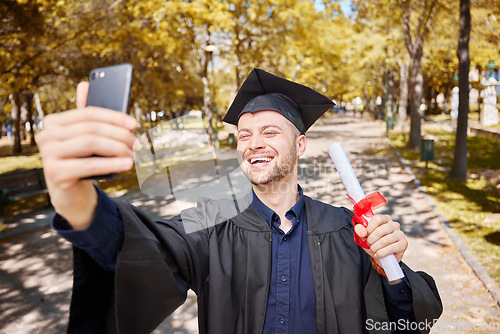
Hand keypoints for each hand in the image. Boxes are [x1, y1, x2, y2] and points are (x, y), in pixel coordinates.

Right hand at [35, 82, 136, 229]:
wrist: (71, 193)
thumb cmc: (81, 160)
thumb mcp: (86, 138)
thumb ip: (87, 116)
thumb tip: (84, 84)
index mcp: (53, 122)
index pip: (88, 113)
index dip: (114, 117)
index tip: (134, 124)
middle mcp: (46, 135)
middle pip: (91, 128)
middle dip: (118, 135)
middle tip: (136, 143)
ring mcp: (47, 154)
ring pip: (91, 143)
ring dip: (117, 148)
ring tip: (134, 155)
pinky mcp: (55, 173)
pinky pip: (89, 164)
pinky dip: (112, 163)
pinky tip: (127, 164)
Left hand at [354, 214, 407, 281]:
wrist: (381, 256)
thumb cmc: (373, 243)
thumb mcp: (363, 236)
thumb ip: (360, 231)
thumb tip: (362, 231)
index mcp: (385, 219)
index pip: (377, 218)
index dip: (369, 228)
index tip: (365, 234)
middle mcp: (394, 224)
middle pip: (380, 230)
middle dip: (371, 240)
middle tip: (369, 244)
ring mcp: (400, 233)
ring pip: (384, 240)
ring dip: (375, 247)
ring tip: (373, 249)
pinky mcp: (404, 243)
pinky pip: (390, 248)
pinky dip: (381, 253)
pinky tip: (377, 254)